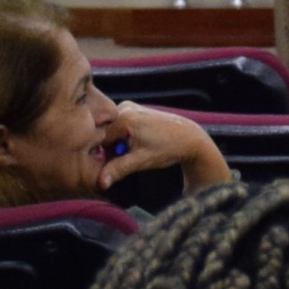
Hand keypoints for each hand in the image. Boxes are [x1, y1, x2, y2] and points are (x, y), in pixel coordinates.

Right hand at [102, 97, 230, 189]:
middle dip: (109, 148)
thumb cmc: (169, 147)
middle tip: (123, 159)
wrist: (189, 137)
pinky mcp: (134, 109)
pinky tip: (133, 145)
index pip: (98, 138)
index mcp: (124, 117)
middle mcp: (124, 107)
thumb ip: (118, 169)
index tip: (108, 165)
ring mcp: (129, 107)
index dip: (101, 154)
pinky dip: (122, 136)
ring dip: (116, 143)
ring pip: (111, 129)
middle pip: (104, 132)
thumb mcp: (141, 160)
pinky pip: (119, 124)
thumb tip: (101, 182)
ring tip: (131, 152)